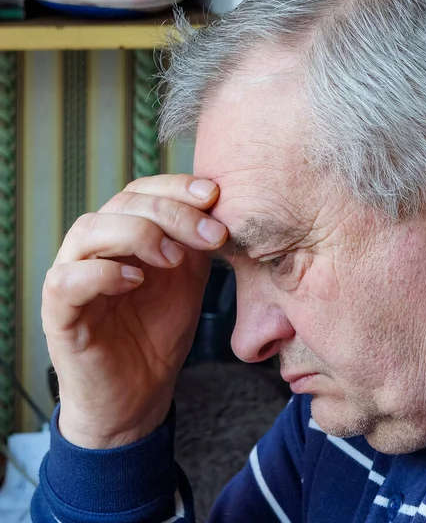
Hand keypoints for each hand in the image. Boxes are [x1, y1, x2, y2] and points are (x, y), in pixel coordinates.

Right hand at [41, 174, 227, 448]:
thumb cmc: (159, 331)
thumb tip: (213, 206)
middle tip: (211, 234)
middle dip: (172, 213)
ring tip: (175, 258)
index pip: (141, 191)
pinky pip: (68, 279)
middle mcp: (94, 248)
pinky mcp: (59, 313)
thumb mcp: (188, 279)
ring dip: (139, 234)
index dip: (175, 186)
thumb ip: (194, 244)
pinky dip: (104, 273)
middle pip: (122, 205)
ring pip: (90, 230)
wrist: (140, 392)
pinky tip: (137, 281)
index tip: (213, 194)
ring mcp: (72, 277)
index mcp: (123, 235)